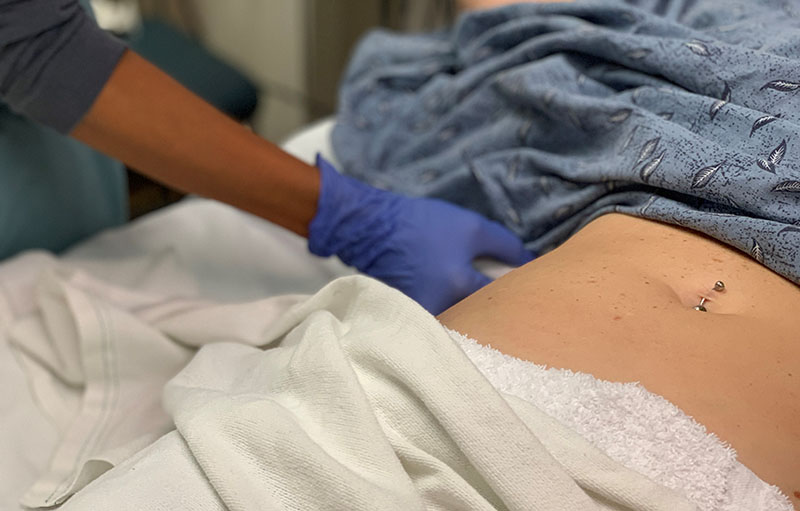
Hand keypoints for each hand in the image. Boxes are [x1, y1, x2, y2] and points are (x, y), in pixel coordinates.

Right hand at [308, 155, 533, 313]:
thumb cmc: (422, 224)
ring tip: (471, 295)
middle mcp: (441, 308)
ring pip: (462, 323)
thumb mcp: (470, 226)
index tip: (524, 284)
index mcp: (457, 283)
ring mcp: (422, 317)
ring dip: (473, 314)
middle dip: (494, 309)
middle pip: (481, 319)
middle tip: (501, 294)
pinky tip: (449, 298)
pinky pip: (442, 323)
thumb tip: (530, 263)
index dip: (517, 290)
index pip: (501, 298)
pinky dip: (451, 313)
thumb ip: (505, 245)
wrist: (370, 229)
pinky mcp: (410, 319)